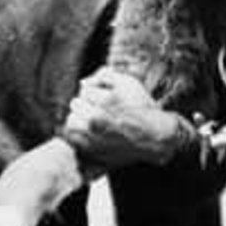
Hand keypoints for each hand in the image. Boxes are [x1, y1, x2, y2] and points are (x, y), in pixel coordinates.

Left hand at [62, 67, 186, 167]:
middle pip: (75, 104)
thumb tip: (82, 82)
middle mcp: (97, 119)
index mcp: (106, 101)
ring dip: (79, 118)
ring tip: (92, 119)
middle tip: (98, 108)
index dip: (95, 91)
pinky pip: (73, 139)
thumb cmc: (141, 108)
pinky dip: (78, 134)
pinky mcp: (93, 150)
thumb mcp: (129, 83)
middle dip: (85, 103)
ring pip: (71, 121)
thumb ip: (104, 76)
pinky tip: (89, 132)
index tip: (106, 97)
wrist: (154, 138)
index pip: (85, 90)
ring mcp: (93, 137)